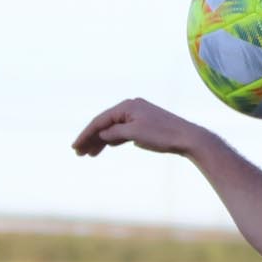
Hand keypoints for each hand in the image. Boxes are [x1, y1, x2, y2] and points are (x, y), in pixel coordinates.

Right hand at [72, 98, 205, 159]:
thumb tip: (102, 135)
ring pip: (113, 129)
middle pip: (105, 124)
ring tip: (90, 154)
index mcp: (127, 106)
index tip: (75, 147)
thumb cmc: (161, 134)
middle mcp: (131, 107)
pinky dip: (114, 140)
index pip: (100, 121)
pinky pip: (123, 131)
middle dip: (91, 138)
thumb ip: (115, 133)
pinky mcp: (144, 124)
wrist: (186, 137)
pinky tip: (107, 147)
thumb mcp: (134, 134)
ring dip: (101, 141)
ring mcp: (137, 115)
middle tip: (79, 153)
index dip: (86, 134)